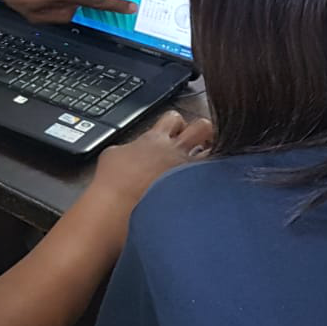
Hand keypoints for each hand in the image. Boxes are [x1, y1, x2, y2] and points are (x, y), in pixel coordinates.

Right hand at [93, 112, 213, 204]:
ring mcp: (188, 170)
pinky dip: (214, 181)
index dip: (178, 123)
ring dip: (215, 156)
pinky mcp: (194, 192)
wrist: (116, 208)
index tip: (177, 132)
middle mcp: (175, 151)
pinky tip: (209, 189)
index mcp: (154, 139)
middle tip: (201, 144)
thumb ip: (128, 148)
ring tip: (208, 166)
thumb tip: (130, 151)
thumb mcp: (113, 155)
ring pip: (216, 151)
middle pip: (203, 125)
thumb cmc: (110, 185)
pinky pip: (214, 180)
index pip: (173, 117)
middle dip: (205, 132)